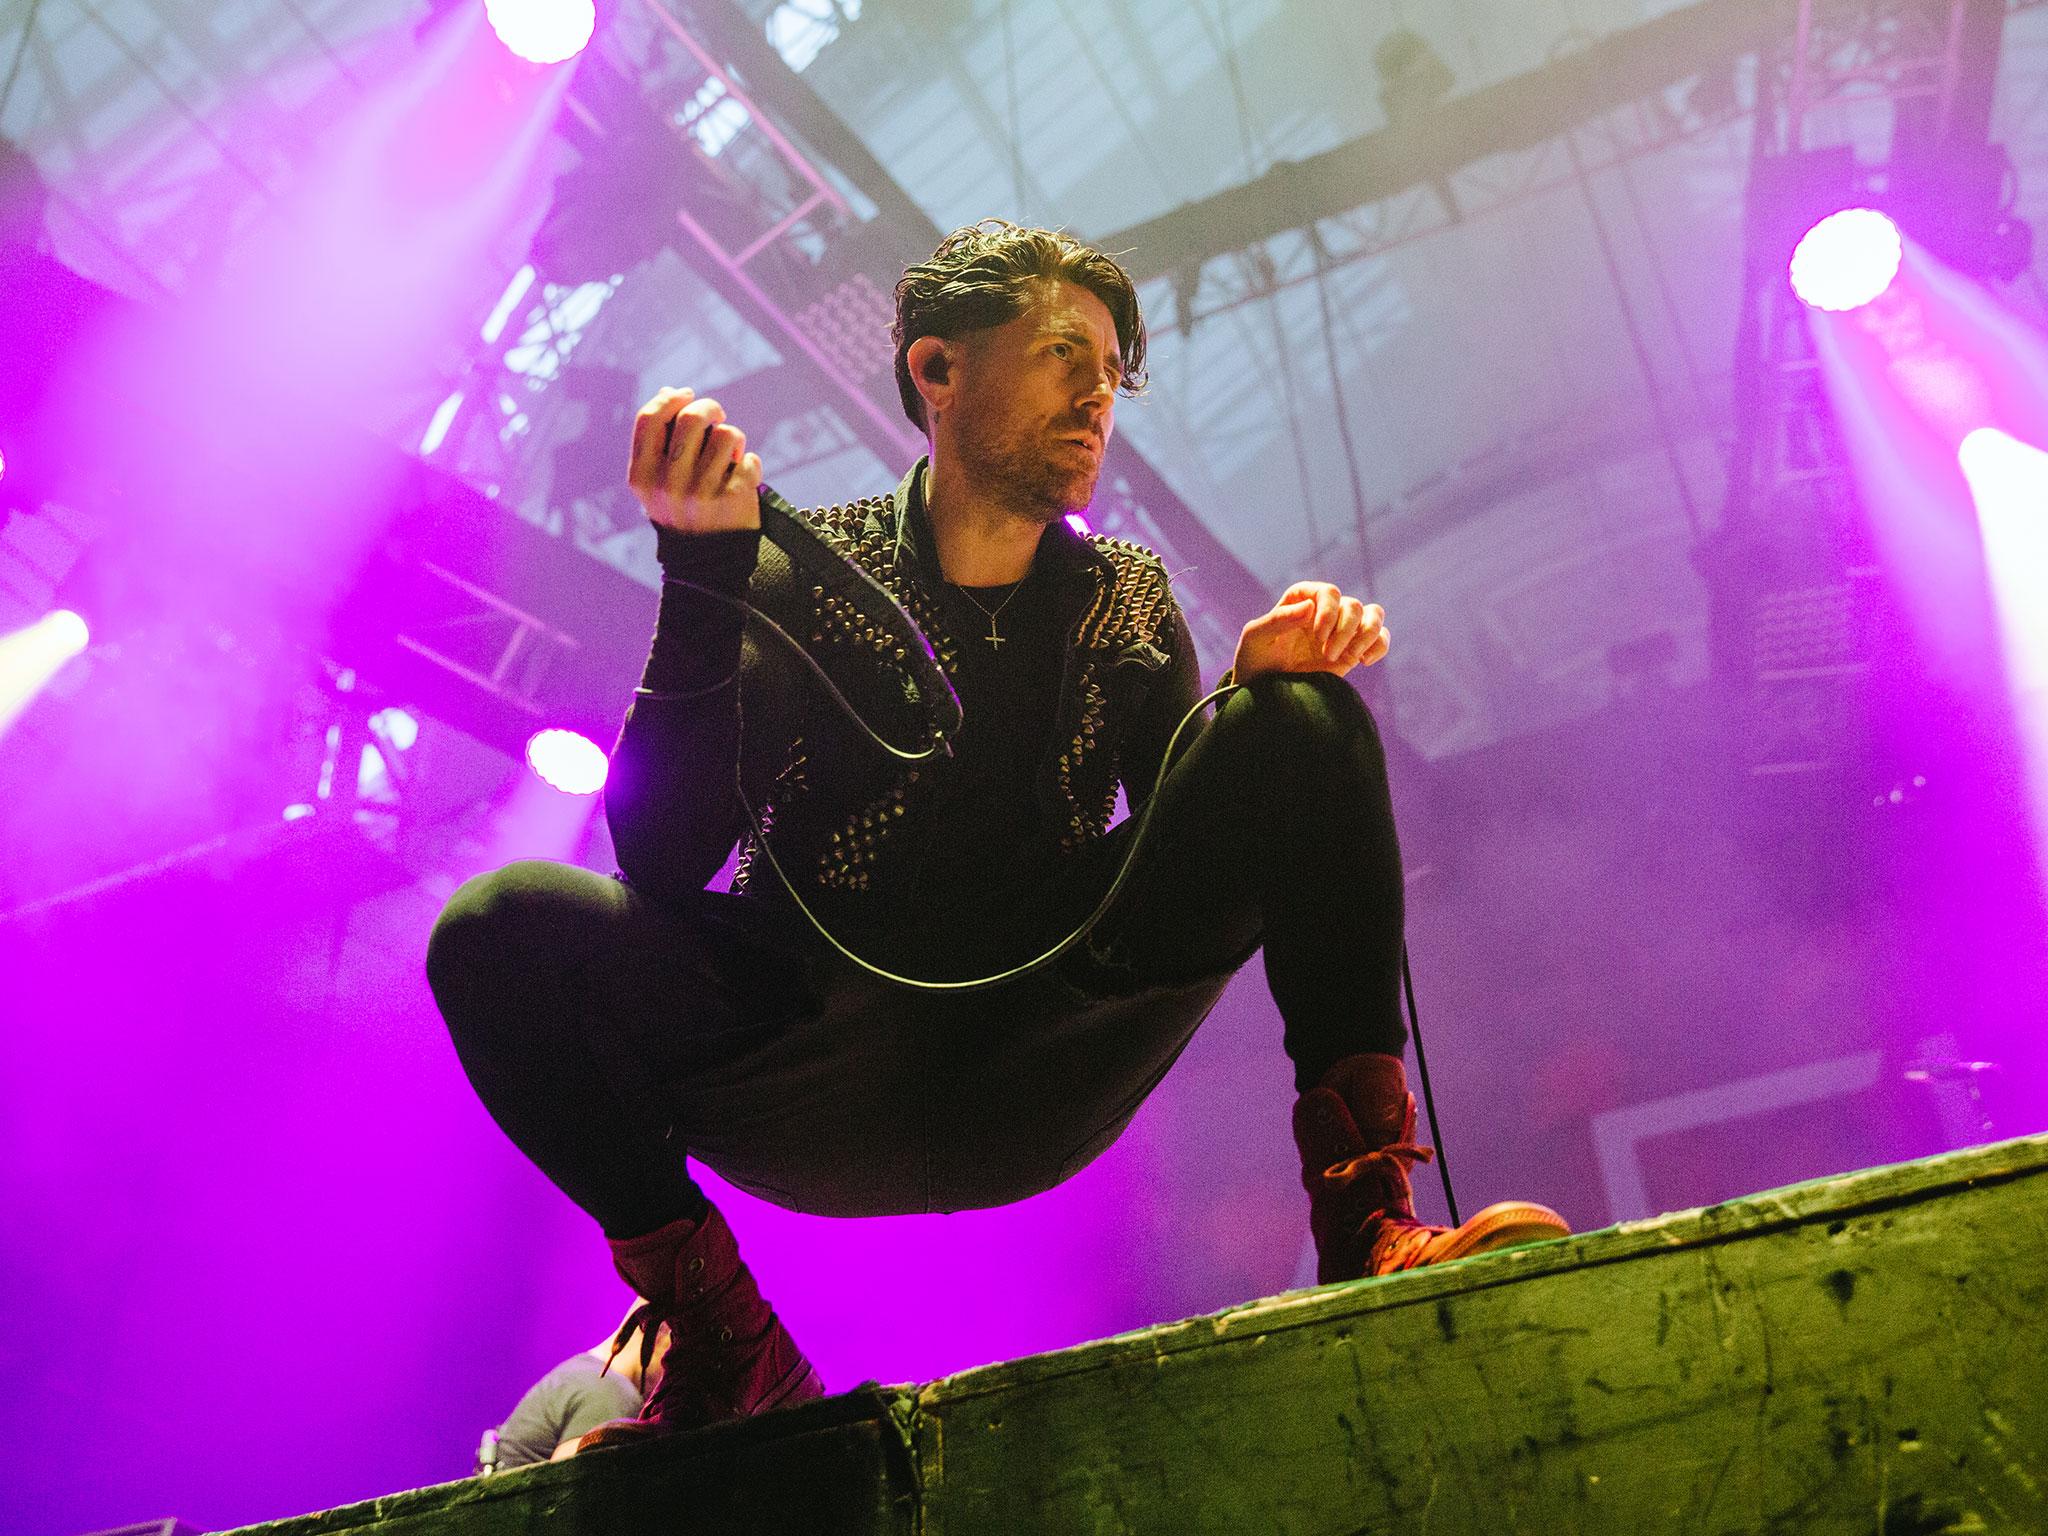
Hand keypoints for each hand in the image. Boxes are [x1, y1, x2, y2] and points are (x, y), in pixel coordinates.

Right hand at [627, 387, 762, 533]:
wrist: (709, 560)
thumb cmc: (683, 508)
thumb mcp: (658, 480)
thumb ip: (659, 439)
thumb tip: (669, 391)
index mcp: (642, 476)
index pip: (649, 419)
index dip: (670, 399)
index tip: (686, 394)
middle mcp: (668, 484)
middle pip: (691, 418)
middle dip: (709, 408)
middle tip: (717, 416)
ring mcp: (701, 492)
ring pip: (726, 435)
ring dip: (733, 439)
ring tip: (730, 456)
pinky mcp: (732, 498)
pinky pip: (749, 458)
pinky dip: (749, 463)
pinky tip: (742, 476)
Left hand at [1231, 582, 1389, 681]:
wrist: (1263, 691)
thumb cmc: (1254, 659)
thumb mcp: (1255, 638)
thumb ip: (1278, 620)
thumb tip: (1309, 607)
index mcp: (1301, 600)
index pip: (1328, 592)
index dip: (1329, 611)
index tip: (1318, 636)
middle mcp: (1324, 611)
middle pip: (1352, 605)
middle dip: (1344, 630)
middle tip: (1326, 654)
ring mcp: (1341, 630)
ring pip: (1373, 614)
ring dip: (1366, 635)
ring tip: (1350, 658)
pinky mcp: (1353, 651)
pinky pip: (1380, 638)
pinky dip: (1380, 645)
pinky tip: (1364, 661)